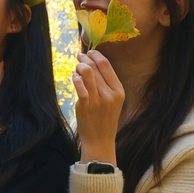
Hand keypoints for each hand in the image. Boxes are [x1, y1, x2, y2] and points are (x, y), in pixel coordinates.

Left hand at [72, 48, 123, 165]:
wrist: (100, 140)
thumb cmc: (105, 118)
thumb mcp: (113, 101)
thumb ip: (106, 83)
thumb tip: (94, 63)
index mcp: (119, 90)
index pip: (106, 65)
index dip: (95, 55)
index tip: (89, 52)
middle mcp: (110, 94)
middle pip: (95, 67)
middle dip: (85, 59)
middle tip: (79, 57)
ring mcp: (98, 100)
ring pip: (87, 73)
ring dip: (79, 66)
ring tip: (77, 68)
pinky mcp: (85, 106)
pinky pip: (79, 85)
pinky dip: (75, 78)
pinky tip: (74, 77)